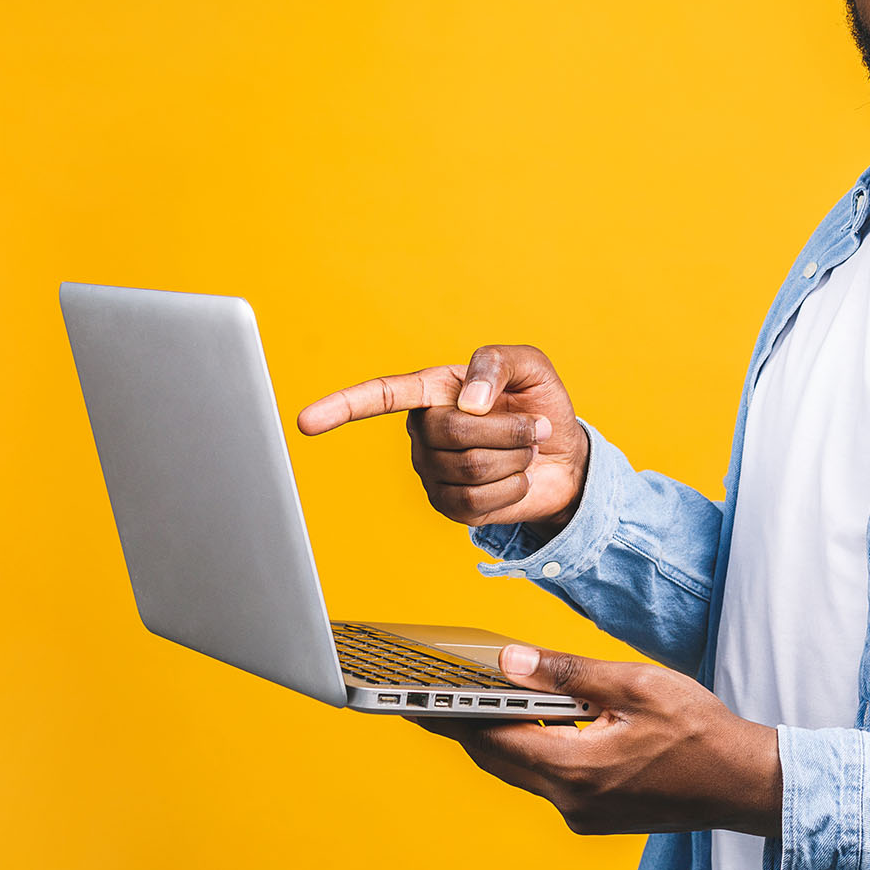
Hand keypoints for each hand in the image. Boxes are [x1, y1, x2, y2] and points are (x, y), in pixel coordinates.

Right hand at [296, 345, 589, 531]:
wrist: (564, 457)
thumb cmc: (539, 404)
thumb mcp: (530, 367)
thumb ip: (496, 363)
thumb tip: (466, 401)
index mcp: (433, 390)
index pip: (380, 397)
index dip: (343, 407)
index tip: (305, 422)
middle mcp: (423, 430)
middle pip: (452, 433)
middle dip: (507, 430)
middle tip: (532, 428)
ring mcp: (433, 471)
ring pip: (469, 469)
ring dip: (514, 459)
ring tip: (522, 452)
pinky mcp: (449, 506)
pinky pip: (476, 502)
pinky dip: (512, 489)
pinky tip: (515, 480)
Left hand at [413, 645, 782, 837]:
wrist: (745, 784)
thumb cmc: (700, 731)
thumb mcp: (634, 685)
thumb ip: (569, 673)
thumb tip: (512, 661)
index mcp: (576, 768)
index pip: (492, 739)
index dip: (450, 716)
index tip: (415, 698)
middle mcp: (571, 801)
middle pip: (498, 759)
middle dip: (464, 725)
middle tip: (430, 695)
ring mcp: (583, 815)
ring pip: (521, 771)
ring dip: (499, 737)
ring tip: (476, 701)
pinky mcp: (595, 816)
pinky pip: (547, 781)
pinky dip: (532, 750)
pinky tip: (532, 724)